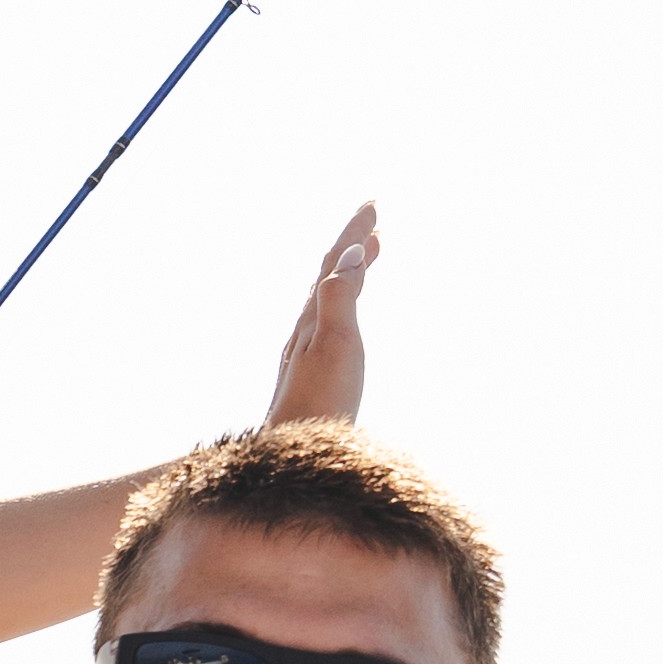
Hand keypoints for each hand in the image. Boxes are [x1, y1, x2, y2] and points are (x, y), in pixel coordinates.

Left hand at [267, 203, 377, 427]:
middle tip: (373, 218)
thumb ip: (341, 298)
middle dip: (352, 243)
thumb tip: (351, 253)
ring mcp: (308, 351)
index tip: (373, 205)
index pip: (335, 263)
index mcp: (313, 318)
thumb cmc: (319, 405)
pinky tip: (349, 315)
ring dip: (351, 268)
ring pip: (330, 296)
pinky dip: (346, 302)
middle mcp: (306, 329)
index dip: (353, 233)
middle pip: (330, 273)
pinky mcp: (315, 374)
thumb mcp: (335, 345)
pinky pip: (332, 321)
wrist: (289, 458)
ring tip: (371, 251)